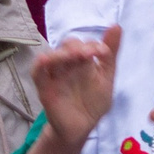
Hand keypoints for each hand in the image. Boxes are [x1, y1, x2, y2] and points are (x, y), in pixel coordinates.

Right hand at [31, 26, 119, 146]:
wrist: (83, 127)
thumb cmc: (93, 102)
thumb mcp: (106, 77)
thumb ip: (110, 54)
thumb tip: (116, 25)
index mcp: (83, 60)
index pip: (85, 44)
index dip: (93, 45)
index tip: (103, 52)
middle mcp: (68, 64)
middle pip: (67, 45)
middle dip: (79, 47)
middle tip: (90, 54)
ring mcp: (55, 74)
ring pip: (53, 55)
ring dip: (63, 52)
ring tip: (77, 55)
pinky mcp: (44, 87)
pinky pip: (38, 72)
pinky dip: (40, 64)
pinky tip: (46, 60)